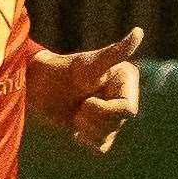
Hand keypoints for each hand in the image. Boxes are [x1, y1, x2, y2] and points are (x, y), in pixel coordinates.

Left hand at [27, 27, 142, 154]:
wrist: (38, 85)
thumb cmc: (62, 70)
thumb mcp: (88, 64)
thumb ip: (115, 52)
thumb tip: (139, 31)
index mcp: (126, 81)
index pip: (127, 110)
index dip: (105, 110)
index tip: (86, 100)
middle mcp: (123, 97)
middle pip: (117, 124)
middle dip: (93, 118)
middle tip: (78, 105)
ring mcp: (111, 114)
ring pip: (108, 137)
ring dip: (87, 129)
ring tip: (75, 113)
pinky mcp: (99, 129)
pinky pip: (101, 147)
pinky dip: (87, 141)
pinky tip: (76, 129)